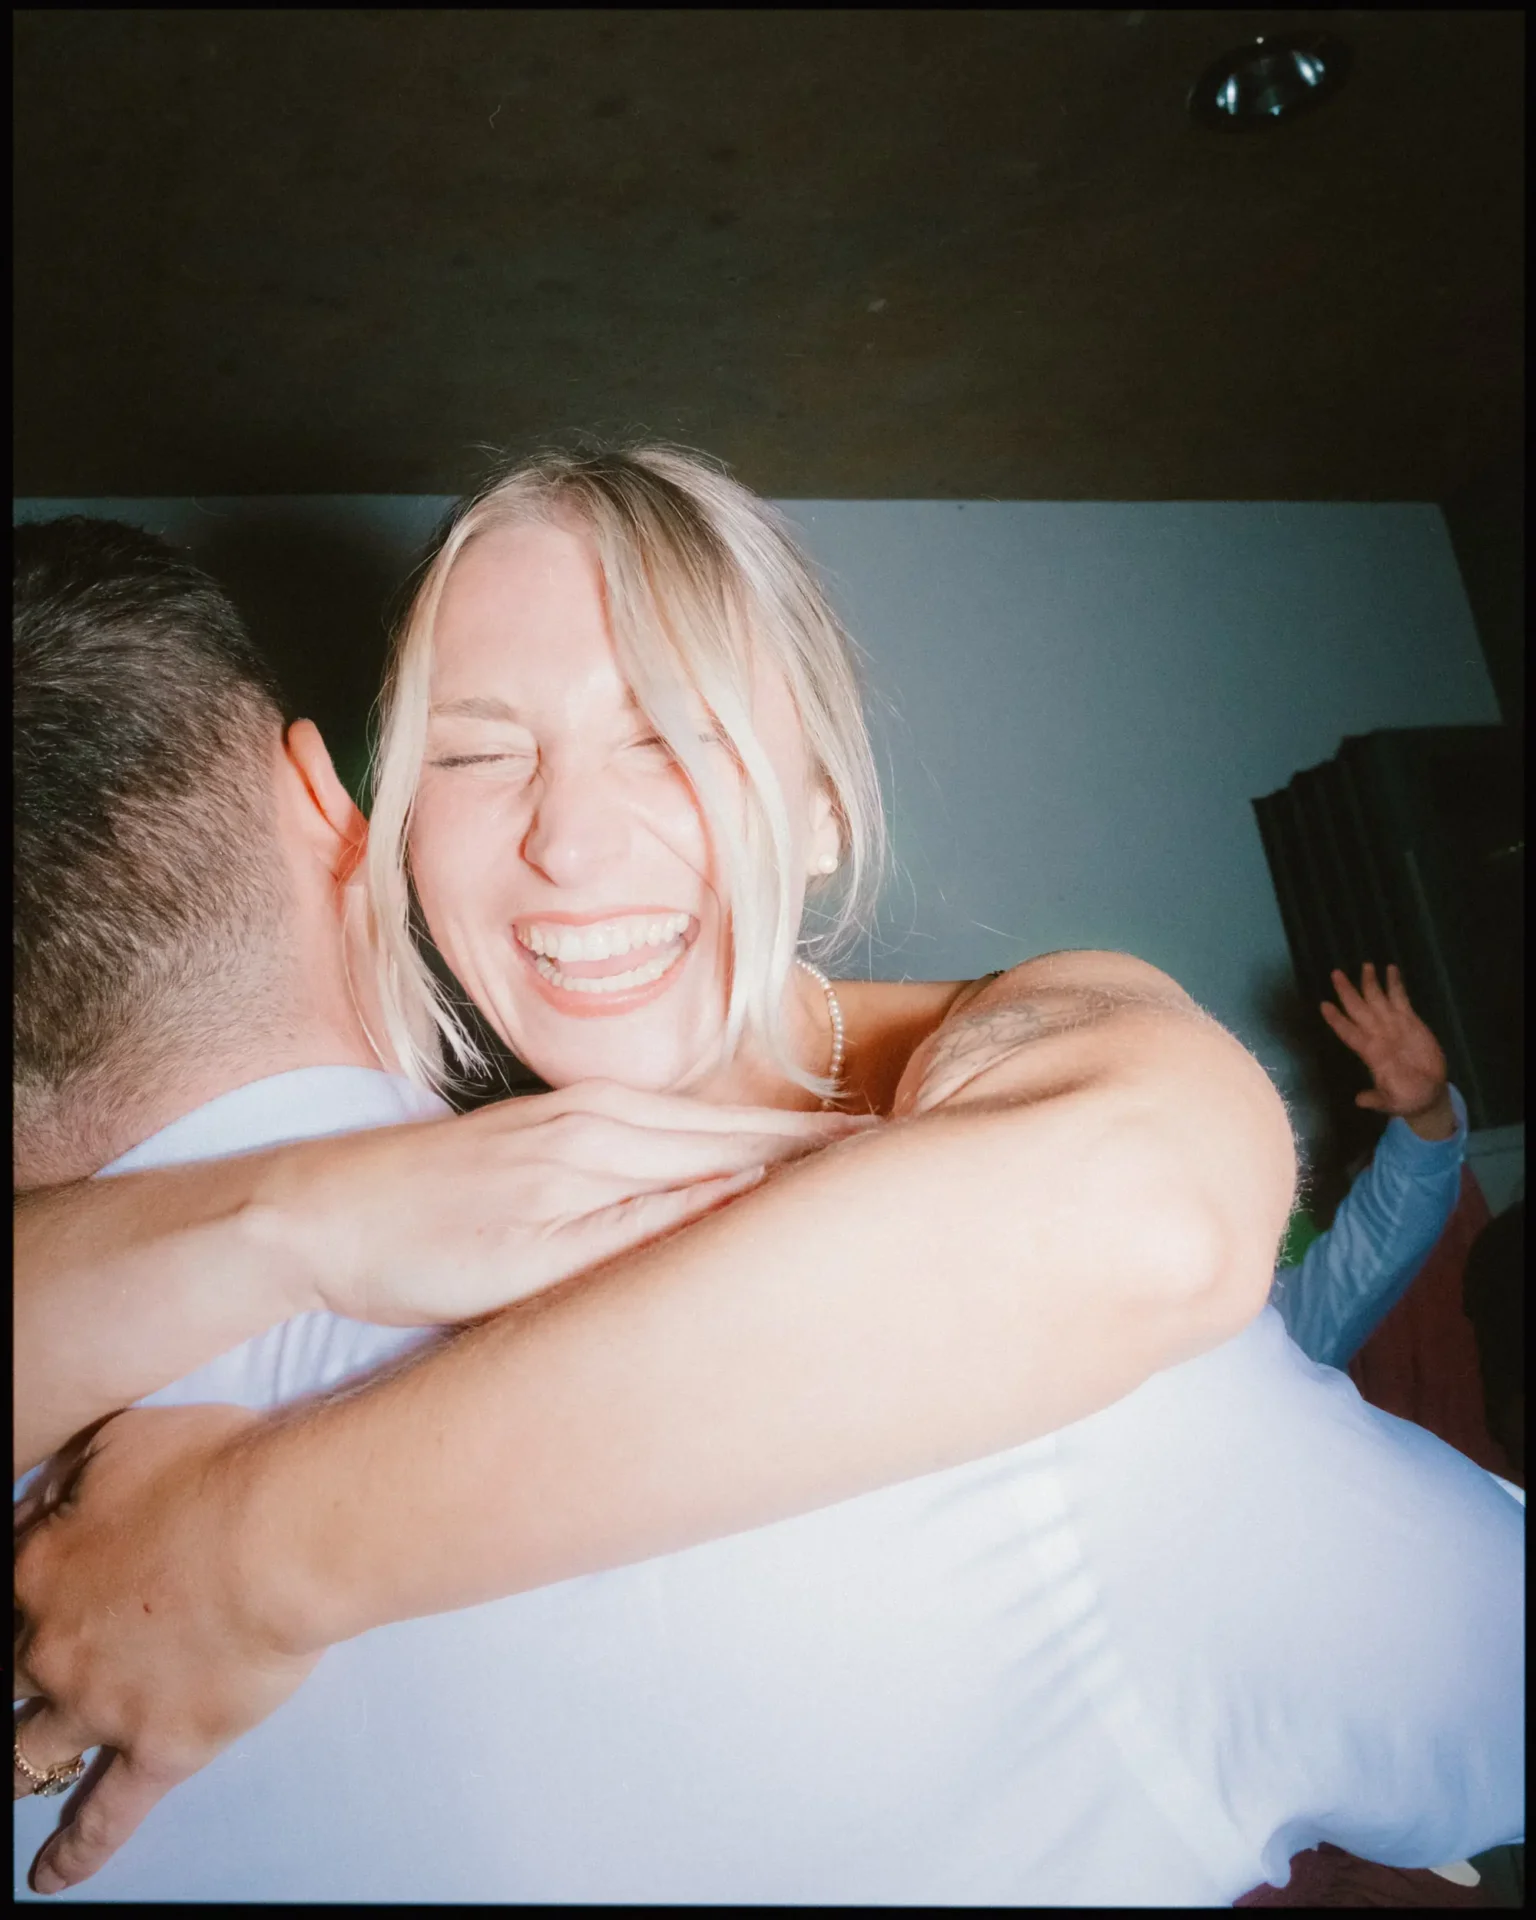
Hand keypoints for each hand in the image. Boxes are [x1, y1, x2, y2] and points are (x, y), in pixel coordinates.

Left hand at [14, 1404, 313, 1893]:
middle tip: (35, 1669)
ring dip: (21, 1757)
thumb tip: (45, 1503)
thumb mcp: (125, 1440)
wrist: (282, 1535)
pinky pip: (105, 1815)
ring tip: (14, 1773)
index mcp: (39, 1568)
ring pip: (32, 1748)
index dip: (29, 1583)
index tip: (46, 1584)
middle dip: (18, 1668)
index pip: (10, 1583)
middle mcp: (52, 1646)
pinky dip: (75, 1850)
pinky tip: (48, 1876)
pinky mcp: (159, 1750)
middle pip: (11, 1671)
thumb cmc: (215, 1469)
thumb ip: (72, 1480)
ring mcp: (101, 1706)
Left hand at [275, 1080, 876, 1324]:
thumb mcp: (537, 1262)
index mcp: (610, 1142)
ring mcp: (579, 1114)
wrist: (318, 1212)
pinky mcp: (555, 1126)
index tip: (904, 1166)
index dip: (825, 1162)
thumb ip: (644, 1229)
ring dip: (777, 1142)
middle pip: (739, 1129)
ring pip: (706, 1128)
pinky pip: (667, 1132)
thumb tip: (744, 1200)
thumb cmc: (421, 1249)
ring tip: (848, 1161)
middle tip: (907, 1160)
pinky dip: (721, 1145)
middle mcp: (605, 1114)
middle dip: (821, 1146)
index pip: (747, 1150)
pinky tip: (738, 1163)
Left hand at [1318, 964, 1453, 1138]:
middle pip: (1358, 1008)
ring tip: (1365, 965)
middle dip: (1346, 991)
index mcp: (1370, 1053)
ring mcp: (1393, 1025)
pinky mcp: (1411, 1021)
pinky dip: (1395, 984)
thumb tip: (1360, 1101)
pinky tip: (1390, 969)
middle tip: (1335, 973)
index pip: (1348, 1032)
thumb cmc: (1406, 1098)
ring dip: (1369, 982)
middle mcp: (1377, 1034)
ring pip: (1377, 999)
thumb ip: (1376, 1099)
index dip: (1337, 1020)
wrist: (1429, 1093)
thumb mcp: (1392, 1102)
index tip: (1324, 1005)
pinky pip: (1400, 999)